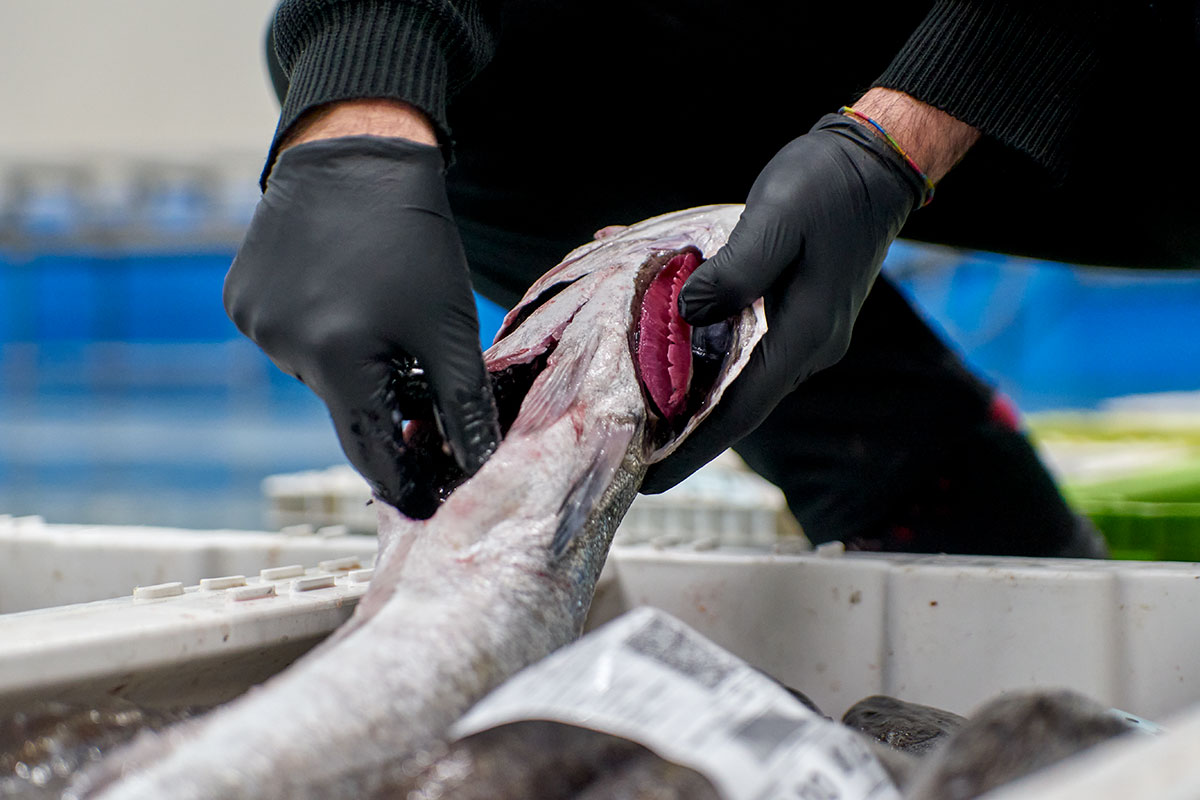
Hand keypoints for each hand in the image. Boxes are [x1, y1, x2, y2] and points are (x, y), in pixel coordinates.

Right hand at [224, 134, 499, 513]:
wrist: (357, 152)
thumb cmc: (414, 241)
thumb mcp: (449, 328)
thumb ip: (461, 404)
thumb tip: (475, 465)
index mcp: (335, 358)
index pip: (369, 449)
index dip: (400, 480)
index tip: (422, 503)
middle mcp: (282, 346)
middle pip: (345, 408)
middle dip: (385, 410)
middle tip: (421, 392)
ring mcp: (254, 320)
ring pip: (317, 373)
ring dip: (353, 366)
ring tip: (383, 315)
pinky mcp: (240, 296)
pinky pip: (290, 337)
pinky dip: (322, 333)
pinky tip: (344, 292)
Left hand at [642, 109, 934, 492]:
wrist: (874, 164)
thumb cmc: (825, 187)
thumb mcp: (772, 221)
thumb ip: (731, 274)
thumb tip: (686, 314)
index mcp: (802, 337)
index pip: (737, 414)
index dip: (690, 450)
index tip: (648, 480)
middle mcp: (805, 349)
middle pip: (731, 403)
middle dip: (678, 425)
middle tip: (624, 441)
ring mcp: (802, 334)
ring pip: (732, 375)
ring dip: (684, 384)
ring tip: (631, 395)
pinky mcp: (793, 315)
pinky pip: (738, 343)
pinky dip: (698, 344)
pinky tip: (661, 325)